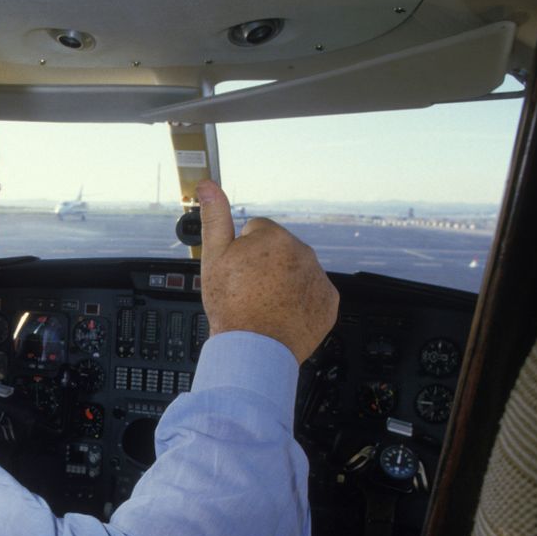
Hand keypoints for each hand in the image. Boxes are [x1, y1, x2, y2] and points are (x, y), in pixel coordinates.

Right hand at [196, 181, 338, 362]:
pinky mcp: (328, 301)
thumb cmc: (232, 304)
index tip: (237, 273)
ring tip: (264, 304)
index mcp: (274, 237)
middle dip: (265, 265)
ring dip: (283, 281)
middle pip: (278, 250)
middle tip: (248, 290)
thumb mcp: (214, 258)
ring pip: (296, 270)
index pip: (256, 231)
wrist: (254, 349)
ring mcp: (318, 277)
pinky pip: (312, 293)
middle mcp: (303, 252)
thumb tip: (208, 185)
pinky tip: (282, 313)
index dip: (242, 251)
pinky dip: (300, 301)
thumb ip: (214, 218)